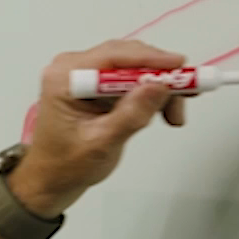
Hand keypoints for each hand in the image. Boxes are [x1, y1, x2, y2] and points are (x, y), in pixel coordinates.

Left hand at [11, 39, 190, 216]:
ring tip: (174, 117)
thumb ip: (130, 115)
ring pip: (135, 70)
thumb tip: (158, 86)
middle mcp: (72, 68)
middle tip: (188, 94)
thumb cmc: (66, 166)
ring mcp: (85, 76)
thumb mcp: (101, 143)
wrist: (50, 181)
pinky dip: (150, 96)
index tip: (180, 67)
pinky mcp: (97, 87)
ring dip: (159, 90)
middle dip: (159, 77)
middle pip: (128, 59)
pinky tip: (165, 113)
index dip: (150, 59)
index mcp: (63, 77)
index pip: (112, 56)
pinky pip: (132, 82)